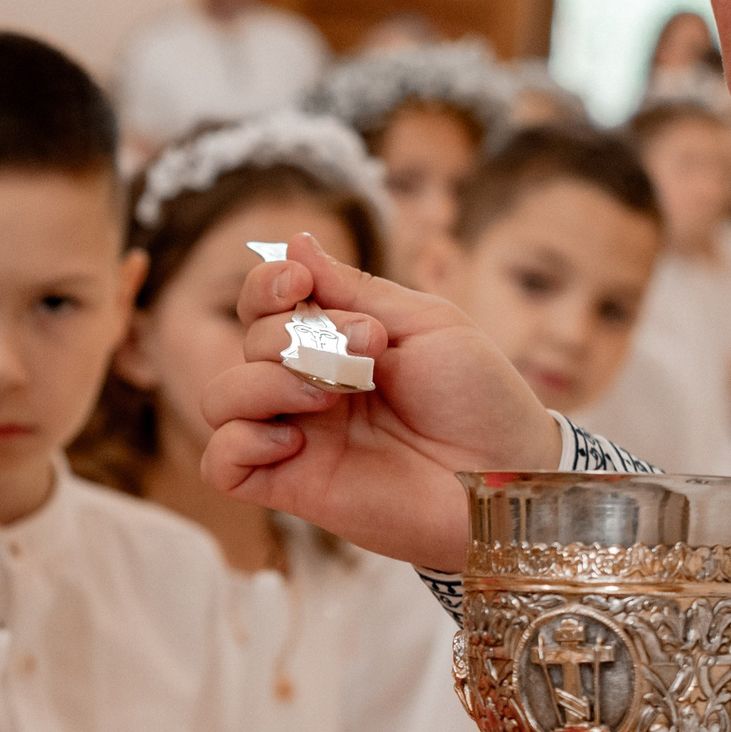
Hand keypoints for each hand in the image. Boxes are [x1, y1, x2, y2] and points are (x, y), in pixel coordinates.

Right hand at [199, 231, 560, 572]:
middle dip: (297, 336)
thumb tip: (294, 242)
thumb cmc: (480, 397)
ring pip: (220, 399)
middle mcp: (307, 387)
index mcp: (337, 344)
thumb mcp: (424, 322)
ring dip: (264, 383)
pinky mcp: (291, 488)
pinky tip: (294, 441)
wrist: (510, 474)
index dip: (265, 286)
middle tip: (368, 349)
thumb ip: (353, 288)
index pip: (264, 305)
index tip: (299, 283)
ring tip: (330, 396)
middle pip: (247, 343)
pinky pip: (220, 465)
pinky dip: (238, 444)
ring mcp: (296, 438)